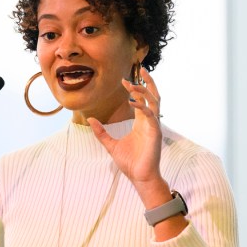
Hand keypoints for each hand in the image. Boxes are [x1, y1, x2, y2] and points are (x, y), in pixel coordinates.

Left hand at [86, 67, 163, 191]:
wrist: (139, 177)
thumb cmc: (130, 162)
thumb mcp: (110, 145)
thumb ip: (101, 132)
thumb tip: (90, 119)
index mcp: (142, 123)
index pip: (141, 100)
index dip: (135, 89)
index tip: (125, 80)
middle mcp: (150, 122)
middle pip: (153, 96)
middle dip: (148, 83)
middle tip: (141, 69)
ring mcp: (154, 127)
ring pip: (154, 102)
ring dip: (145, 91)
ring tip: (134, 83)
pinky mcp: (155, 133)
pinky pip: (151, 116)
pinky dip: (143, 107)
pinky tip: (133, 102)